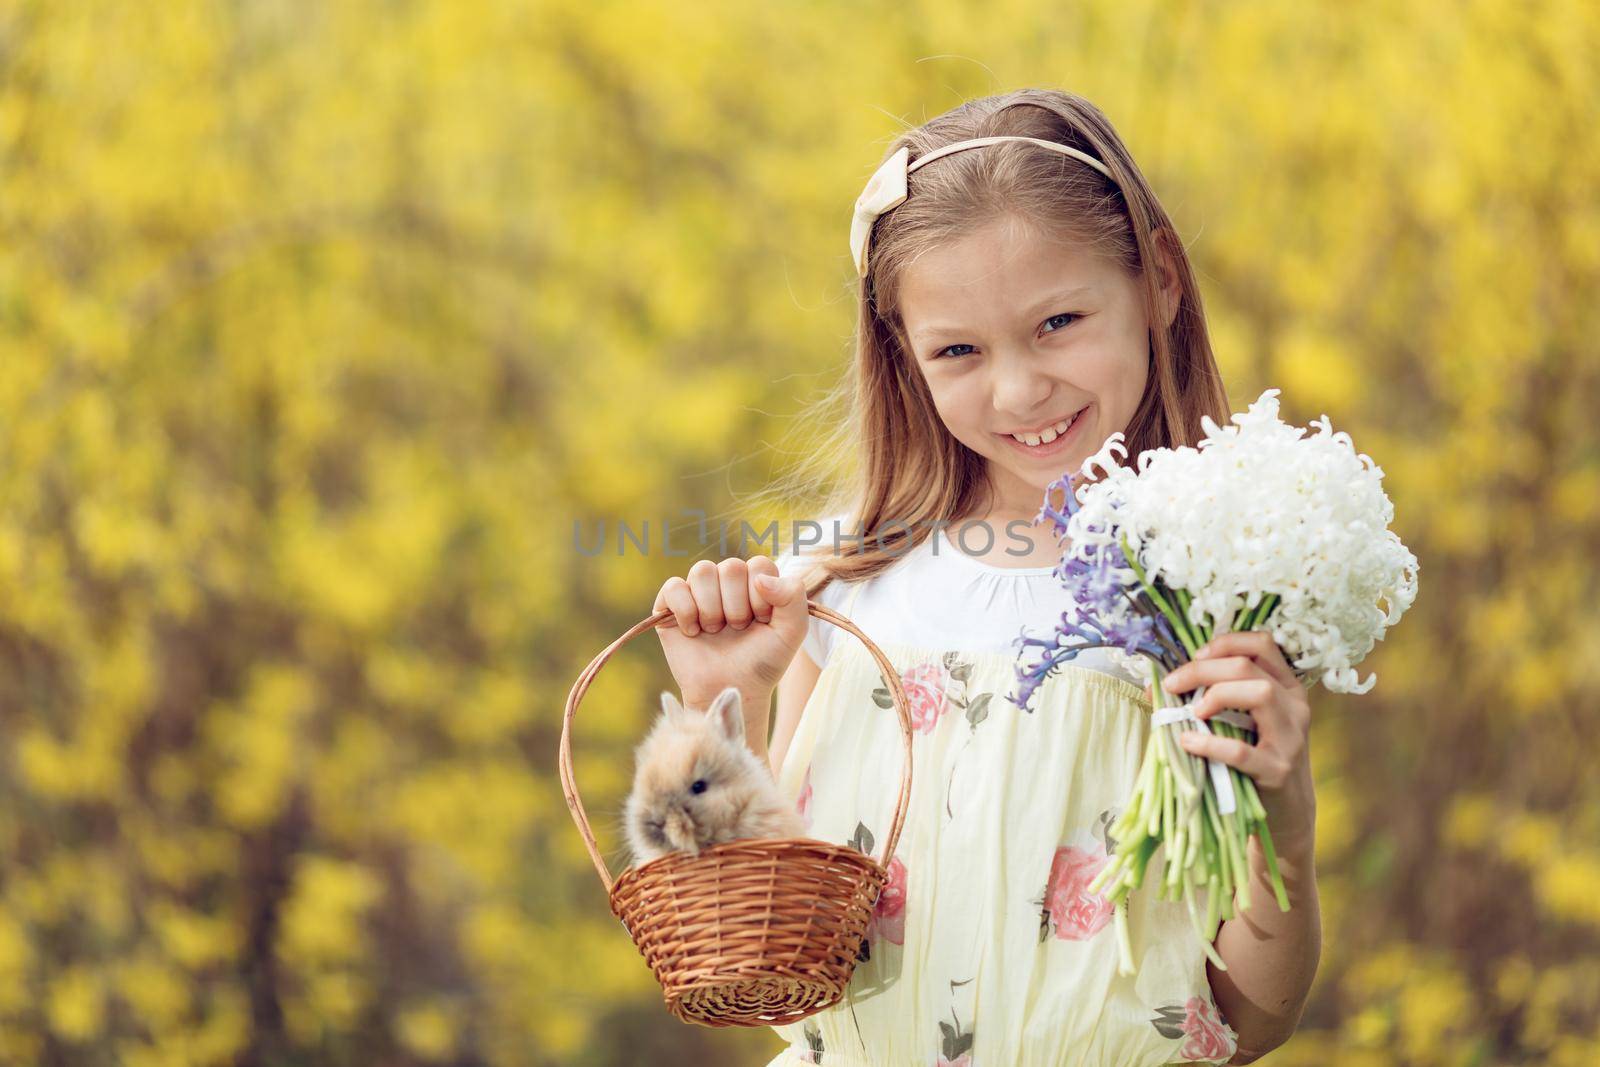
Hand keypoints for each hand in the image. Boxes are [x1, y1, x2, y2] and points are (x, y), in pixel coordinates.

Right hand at [652, 556, 809, 709]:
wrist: (729, 690)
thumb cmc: (761, 661)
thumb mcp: (792, 631)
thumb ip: (793, 596)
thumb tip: (760, 578)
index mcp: (755, 582)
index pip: (759, 565)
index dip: (760, 596)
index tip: (761, 621)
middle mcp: (726, 581)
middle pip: (731, 568)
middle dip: (737, 606)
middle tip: (736, 630)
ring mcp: (697, 590)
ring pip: (702, 571)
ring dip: (711, 609)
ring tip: (714, 631)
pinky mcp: (670, 604)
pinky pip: (673, 586)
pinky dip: (685, 611)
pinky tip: (693, 632)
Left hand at [1147, 631, 1316, 850]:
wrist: (1287, 813)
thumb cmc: (1255, 759)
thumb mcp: (1244, 723)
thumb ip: (1212, 697)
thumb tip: (1154, 686)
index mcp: (1286, 687)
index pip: (1261, 644)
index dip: (1225, 643)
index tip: (1195, 657)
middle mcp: (1294, 707)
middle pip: (1248, 667)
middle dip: (1203, 670)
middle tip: (1172, 684)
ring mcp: (1291, 738)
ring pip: (1260, 693)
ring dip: (1217, 695)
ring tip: (1192, 711)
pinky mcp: (1278, 771)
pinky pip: (1243, 751)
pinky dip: (1211, 743)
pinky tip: (1188, 742)